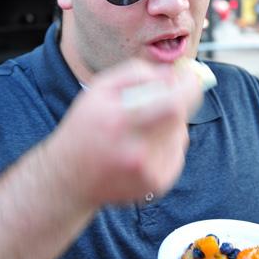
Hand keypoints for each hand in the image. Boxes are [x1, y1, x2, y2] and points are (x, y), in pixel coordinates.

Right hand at [46, 59, 203, 206]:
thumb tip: (173, 74)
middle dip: (176, 102)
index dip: (188, 87)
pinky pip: (177, 152)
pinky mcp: (157, 185)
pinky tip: (142, 147)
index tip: (188, 78)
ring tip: (140, 129)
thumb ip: (137, 74)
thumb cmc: (84, 128)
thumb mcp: (100, 89)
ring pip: (181, 134)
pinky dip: (167, 143)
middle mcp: (136, 151)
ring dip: (169, 124)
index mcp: (120, 121)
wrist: (69, 179)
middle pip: (179, 118)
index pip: (173, 104)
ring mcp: (149, 172)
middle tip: (158, 100)